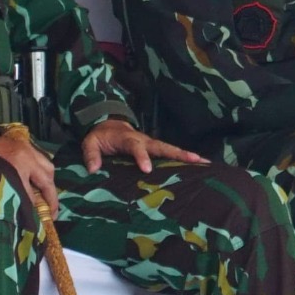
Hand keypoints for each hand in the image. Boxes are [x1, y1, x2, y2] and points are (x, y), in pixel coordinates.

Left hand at [0, 130, 58, 212]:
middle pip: (47, 176)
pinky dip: (39, 171)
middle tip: (50, 210)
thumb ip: (11, 198)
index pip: (35, 191)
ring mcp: (22, 147)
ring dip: (47, 181)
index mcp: (18, 165)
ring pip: (46, 164)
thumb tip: (25, 212)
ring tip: (45, 195)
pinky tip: (34, 181)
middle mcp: (25, 154)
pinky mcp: (18, 144)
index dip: (42, 207)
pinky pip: (37, 158)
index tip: (46, 220)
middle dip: (51, 194)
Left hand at [81, 119, 205, 174]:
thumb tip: (94, 169)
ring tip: (204, 162)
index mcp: (127, 138)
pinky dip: (183, 159)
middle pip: (163, 146)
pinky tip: (198, 166)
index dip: (142, 157)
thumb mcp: (90, 142)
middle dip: (178, 153)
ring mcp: (151, 144)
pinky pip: (170, 154)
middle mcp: (143, 140)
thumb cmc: (101, 136)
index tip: (147, 170)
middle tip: (195, 160)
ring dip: (187, 156)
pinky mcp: (155, 149)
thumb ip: (91, 154)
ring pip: (170, 150)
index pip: (136, 147)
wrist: (110, 125)